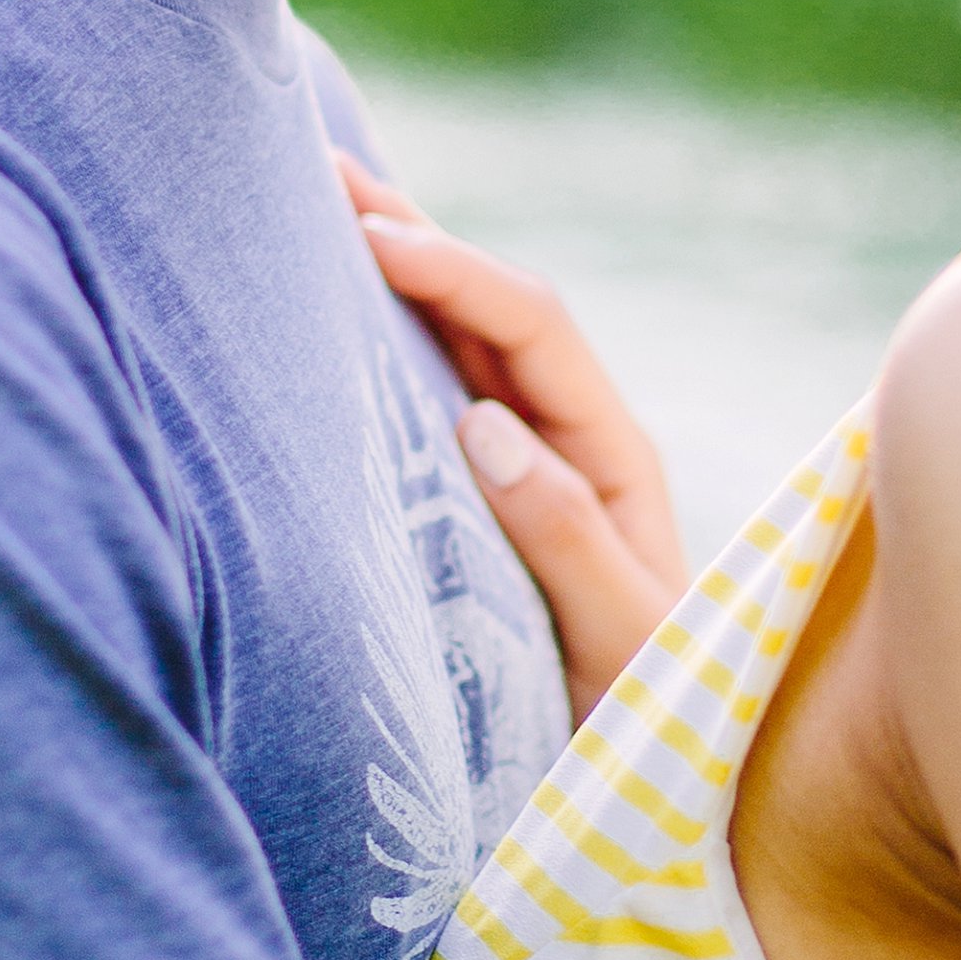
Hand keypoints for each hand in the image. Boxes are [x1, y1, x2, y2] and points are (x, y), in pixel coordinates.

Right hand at [340, 156, 686, 717]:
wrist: (657, 793)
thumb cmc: (652, 724)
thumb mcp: (624, 643)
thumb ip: (564, 539)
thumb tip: (480, 422)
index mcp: (611, 456)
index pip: (532, 329)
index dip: (454, 271)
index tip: (373, 236)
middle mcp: (568, 441)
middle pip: (487, 308)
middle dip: (410, 233)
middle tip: (315, 167)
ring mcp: (522, 464)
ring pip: (451, 343)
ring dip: (388, 271)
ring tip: (304, 205)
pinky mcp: (477, 501)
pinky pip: (427, 396)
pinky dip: (379, 339)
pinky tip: (322, 306)